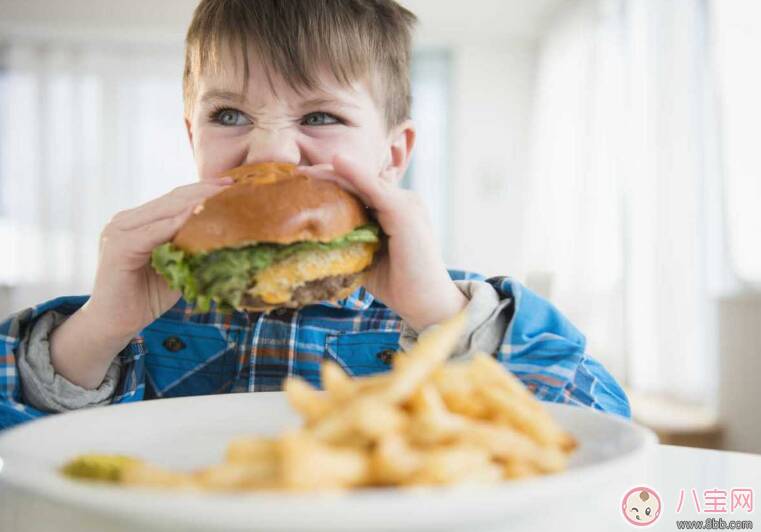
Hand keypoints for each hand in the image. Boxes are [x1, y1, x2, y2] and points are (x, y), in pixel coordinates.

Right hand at [89, 178, 233, 337]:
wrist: (115, 324)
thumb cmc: (147, 296)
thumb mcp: (176, 266)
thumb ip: (191, 247)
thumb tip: (226, 236)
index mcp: (138, 222)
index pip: (175, 199)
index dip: (203, 190)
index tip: (232, 184)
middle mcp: (126, 220)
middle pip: (172, 199)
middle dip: (204, 190)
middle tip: (233, 185)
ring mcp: (119, 231)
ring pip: (165, 210)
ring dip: (196, 202)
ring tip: (223, 198)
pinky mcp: (118, 247)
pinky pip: (154, 232)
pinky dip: (177, 224)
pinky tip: (198, 218)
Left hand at [296, 155, 467, 330]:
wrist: (426, 304)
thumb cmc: (398, 284)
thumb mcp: (365, 257)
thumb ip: (348, 242)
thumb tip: (312, 241)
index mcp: (393, 210)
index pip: (358, 189)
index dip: (330, 184)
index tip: (299, 185)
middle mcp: (402, 200)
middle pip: (358, 181)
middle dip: (325, 176)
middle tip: (294, 175)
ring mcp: (405, 203)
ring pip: (363, 181)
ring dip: (332, 173)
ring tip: (304, 171)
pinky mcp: (404, 211)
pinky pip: (375, 188)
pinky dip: (355, 174)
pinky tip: (336, 162)